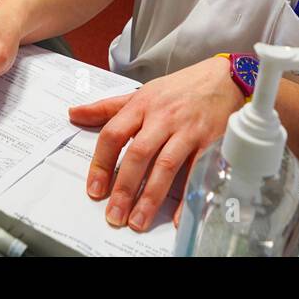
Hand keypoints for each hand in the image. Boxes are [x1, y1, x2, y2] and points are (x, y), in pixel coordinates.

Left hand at [67, 57, 243, 231]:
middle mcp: (163, 118)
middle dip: (124, 187)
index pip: (114, 134)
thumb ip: (107, 107)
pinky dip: (187, 197)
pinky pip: (195, 172)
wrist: (224, 78)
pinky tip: (178, 217)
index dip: (101, 163)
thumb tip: (74, 113)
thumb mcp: (142, 92)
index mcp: (141, 105)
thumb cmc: (179, 89)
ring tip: (138, 220)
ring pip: (165, 166)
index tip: (94, 189)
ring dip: (150, 197)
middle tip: (114, 214)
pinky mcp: (209, 142)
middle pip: (138, 154)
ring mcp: (187, 130)